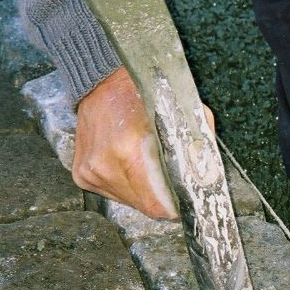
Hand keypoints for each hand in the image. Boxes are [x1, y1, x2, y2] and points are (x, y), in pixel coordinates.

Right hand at [72, 67, 214, 218]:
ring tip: (143, 166)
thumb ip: (196, 144)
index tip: (181, 204)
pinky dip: (123, 184)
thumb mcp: (178, 113)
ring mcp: (90, 172)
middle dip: (158, 197)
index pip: (154, 203)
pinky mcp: (81, 175)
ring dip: (140, 190)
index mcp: (128, 150)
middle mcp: (105, 165)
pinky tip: (126, 164)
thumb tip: (208, 177)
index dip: (172, 207)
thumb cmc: (141, 95)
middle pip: (143, 206)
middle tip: (165, 180)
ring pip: (128, 202)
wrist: (101, 82)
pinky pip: (111, 193)